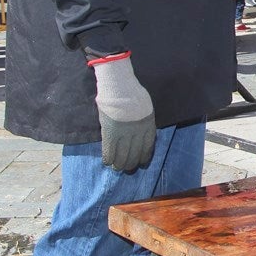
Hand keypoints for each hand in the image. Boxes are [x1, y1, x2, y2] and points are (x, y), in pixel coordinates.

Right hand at [92, 53, 155, 171]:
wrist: (119, 87)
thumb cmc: (132, 92)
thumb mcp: (145, 106)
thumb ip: (144, 119)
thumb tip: (141, 129)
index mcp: (148, 125)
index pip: (148, 146)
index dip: (144, 156)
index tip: (142, 162)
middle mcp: (138, 132)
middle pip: (135, 153)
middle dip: (131, 163)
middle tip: (127, 168)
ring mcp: (124, 133)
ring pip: (122, 154)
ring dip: (119, 163)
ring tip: (117, 168)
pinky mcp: (110, 133)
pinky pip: (109, 150)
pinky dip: (108, 157)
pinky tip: (107, 162)